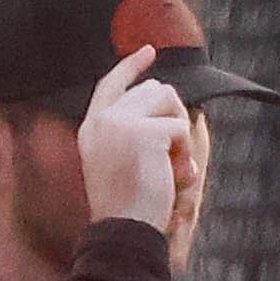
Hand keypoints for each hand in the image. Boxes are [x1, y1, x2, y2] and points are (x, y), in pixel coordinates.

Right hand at [77, 46, 196, 247]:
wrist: (123, 229)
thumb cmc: (129, 205)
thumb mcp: (123, 161)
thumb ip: (135, 131)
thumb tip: (167, 100)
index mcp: (92, 127)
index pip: (111, 83)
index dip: (131, 66)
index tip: (148, 51)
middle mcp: (102, 119)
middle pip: (155, 90)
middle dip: (174, 119)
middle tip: (176, 159)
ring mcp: (120, 123)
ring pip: (170, 102)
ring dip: (182, 135)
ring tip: (175, 168)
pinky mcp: (142, 132)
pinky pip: (181, 128)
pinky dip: (187, 153)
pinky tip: (176, 176)